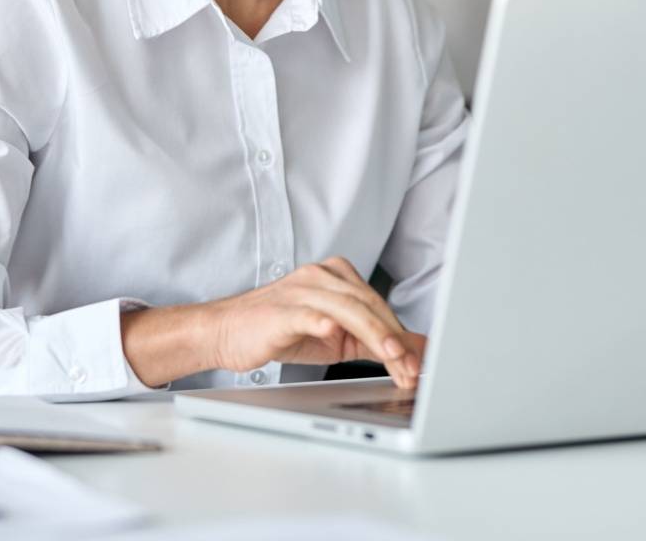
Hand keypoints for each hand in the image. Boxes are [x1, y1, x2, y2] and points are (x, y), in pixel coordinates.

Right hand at [209, 258, 426, 389]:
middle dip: (395, 339)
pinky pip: (307, 313)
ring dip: (375, 334)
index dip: (401, 335)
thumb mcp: (332, 337)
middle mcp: (321, 276)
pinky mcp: (281, 310)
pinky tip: (336, 332)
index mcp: (336, 276)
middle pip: (368, 305)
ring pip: (348, 308)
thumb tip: (413, 350)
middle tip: (412, 368)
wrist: (227, 331)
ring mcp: (301, 290)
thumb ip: (371, 340)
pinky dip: (323, 321)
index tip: (418, 363)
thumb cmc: (279, 331)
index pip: (378, 305)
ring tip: (393, 357)